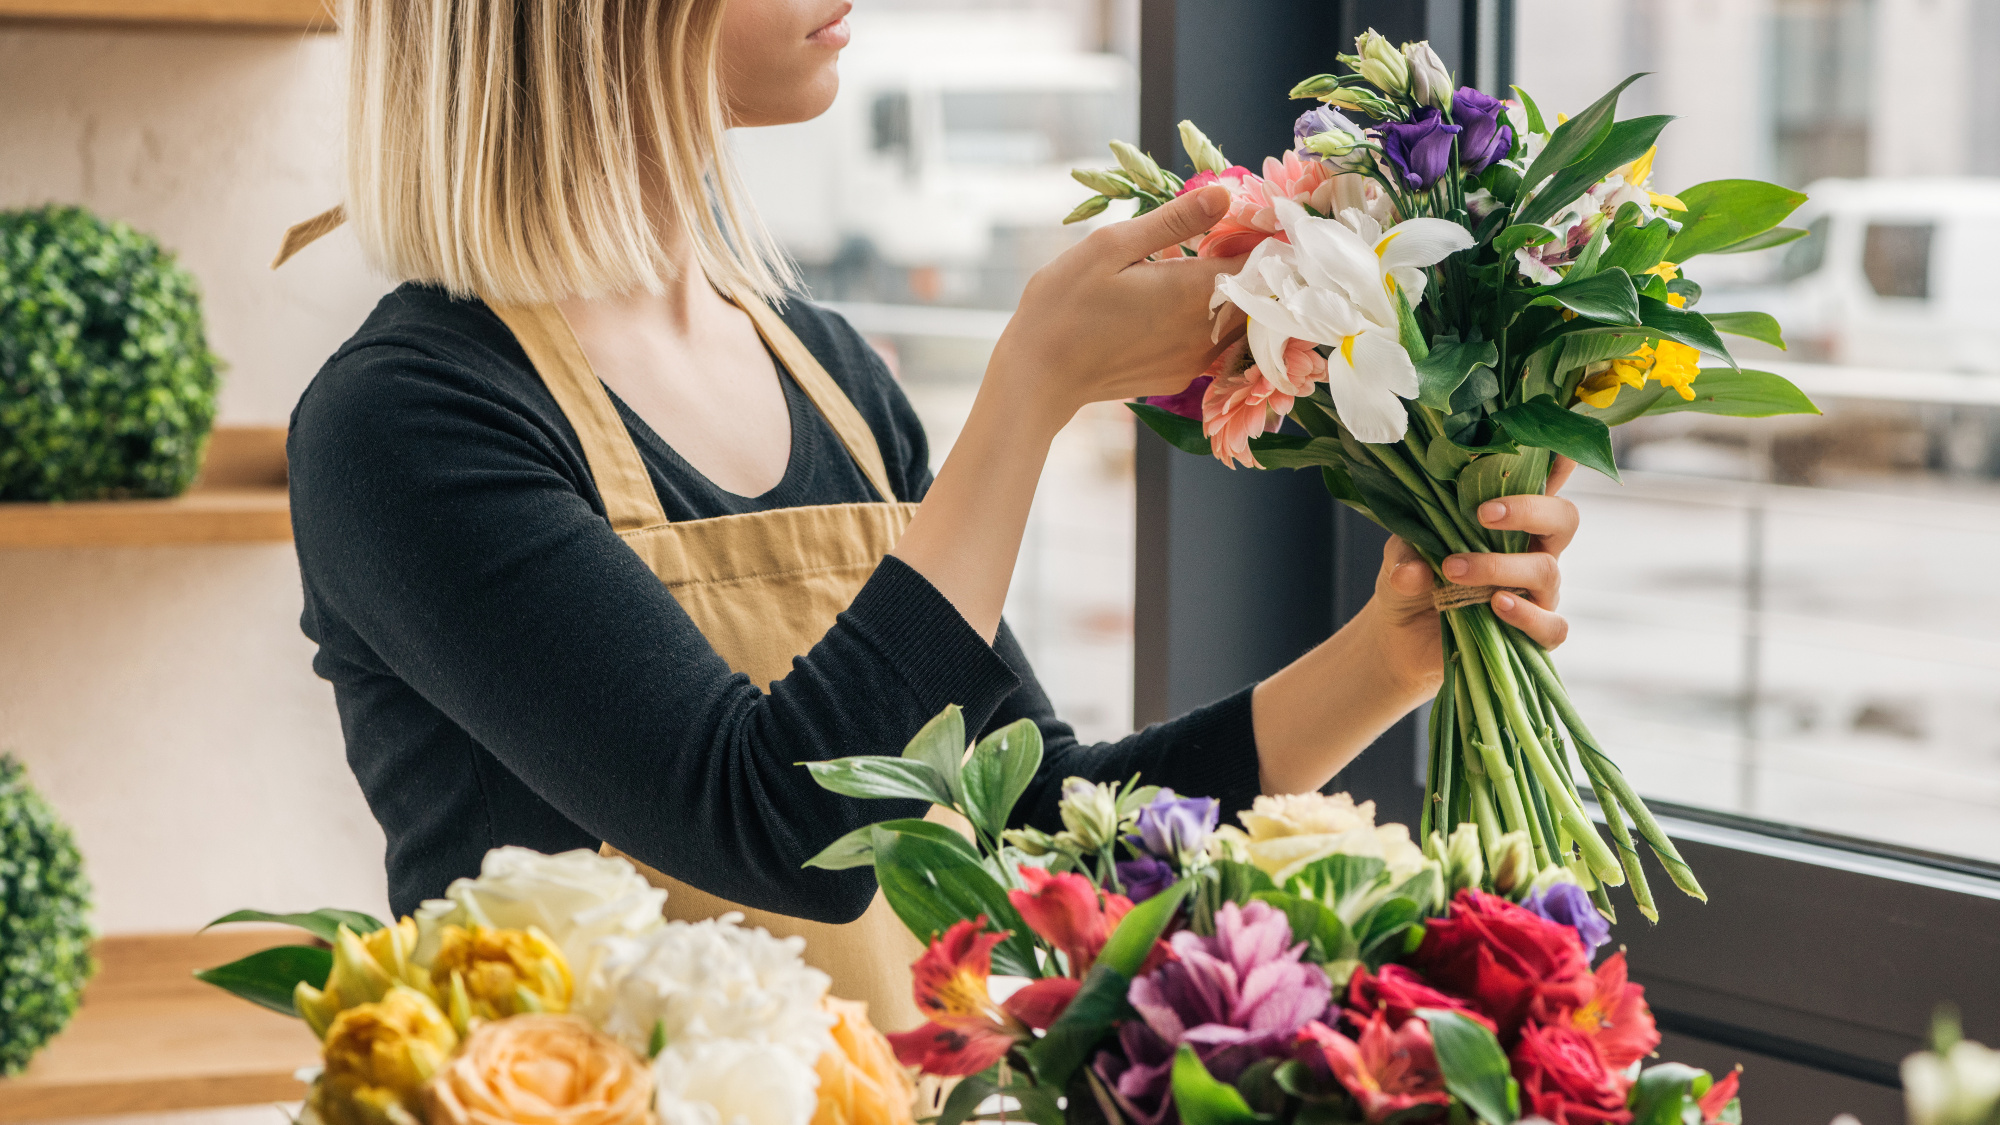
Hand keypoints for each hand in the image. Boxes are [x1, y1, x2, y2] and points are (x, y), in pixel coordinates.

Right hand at [988, 185, 1242, 434]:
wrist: (1038, 377)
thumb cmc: (1064, 306)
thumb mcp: (1111, 246)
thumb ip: (1174, 221)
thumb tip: (1225, 194)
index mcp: (1194, 291)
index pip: (1257, 260)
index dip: (1257, 235)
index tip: (1242, 217)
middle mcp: (1207, 331)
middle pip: (1255, 292)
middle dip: (1246, 263)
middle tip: (1218, 236)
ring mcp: (1196, 360)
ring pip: (1237, 320)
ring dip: (1227, 293)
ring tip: (1195, 267)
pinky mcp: (1180, 376)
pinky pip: (1213, 343)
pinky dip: (1208, 320)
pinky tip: (1173, 305)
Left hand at [1373, 455, 1580, 693]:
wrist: (1401, 637)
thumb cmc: (1411, 581)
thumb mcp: (1399, 557)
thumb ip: (1406, 553)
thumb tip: (1414, 570)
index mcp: (1508, 521)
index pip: (1544, 483)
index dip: (1559, 461)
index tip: (1557, 446)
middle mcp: (1532, 550)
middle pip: (1563, 518)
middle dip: (1530, 509)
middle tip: (1483, 513)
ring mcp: (1537, 592)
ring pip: (1548, 571)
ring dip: (1500, 567)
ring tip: (1454, 570)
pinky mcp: (1532, 632)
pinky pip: (1553, 626)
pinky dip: (1527, 616)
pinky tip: (1497, 605)